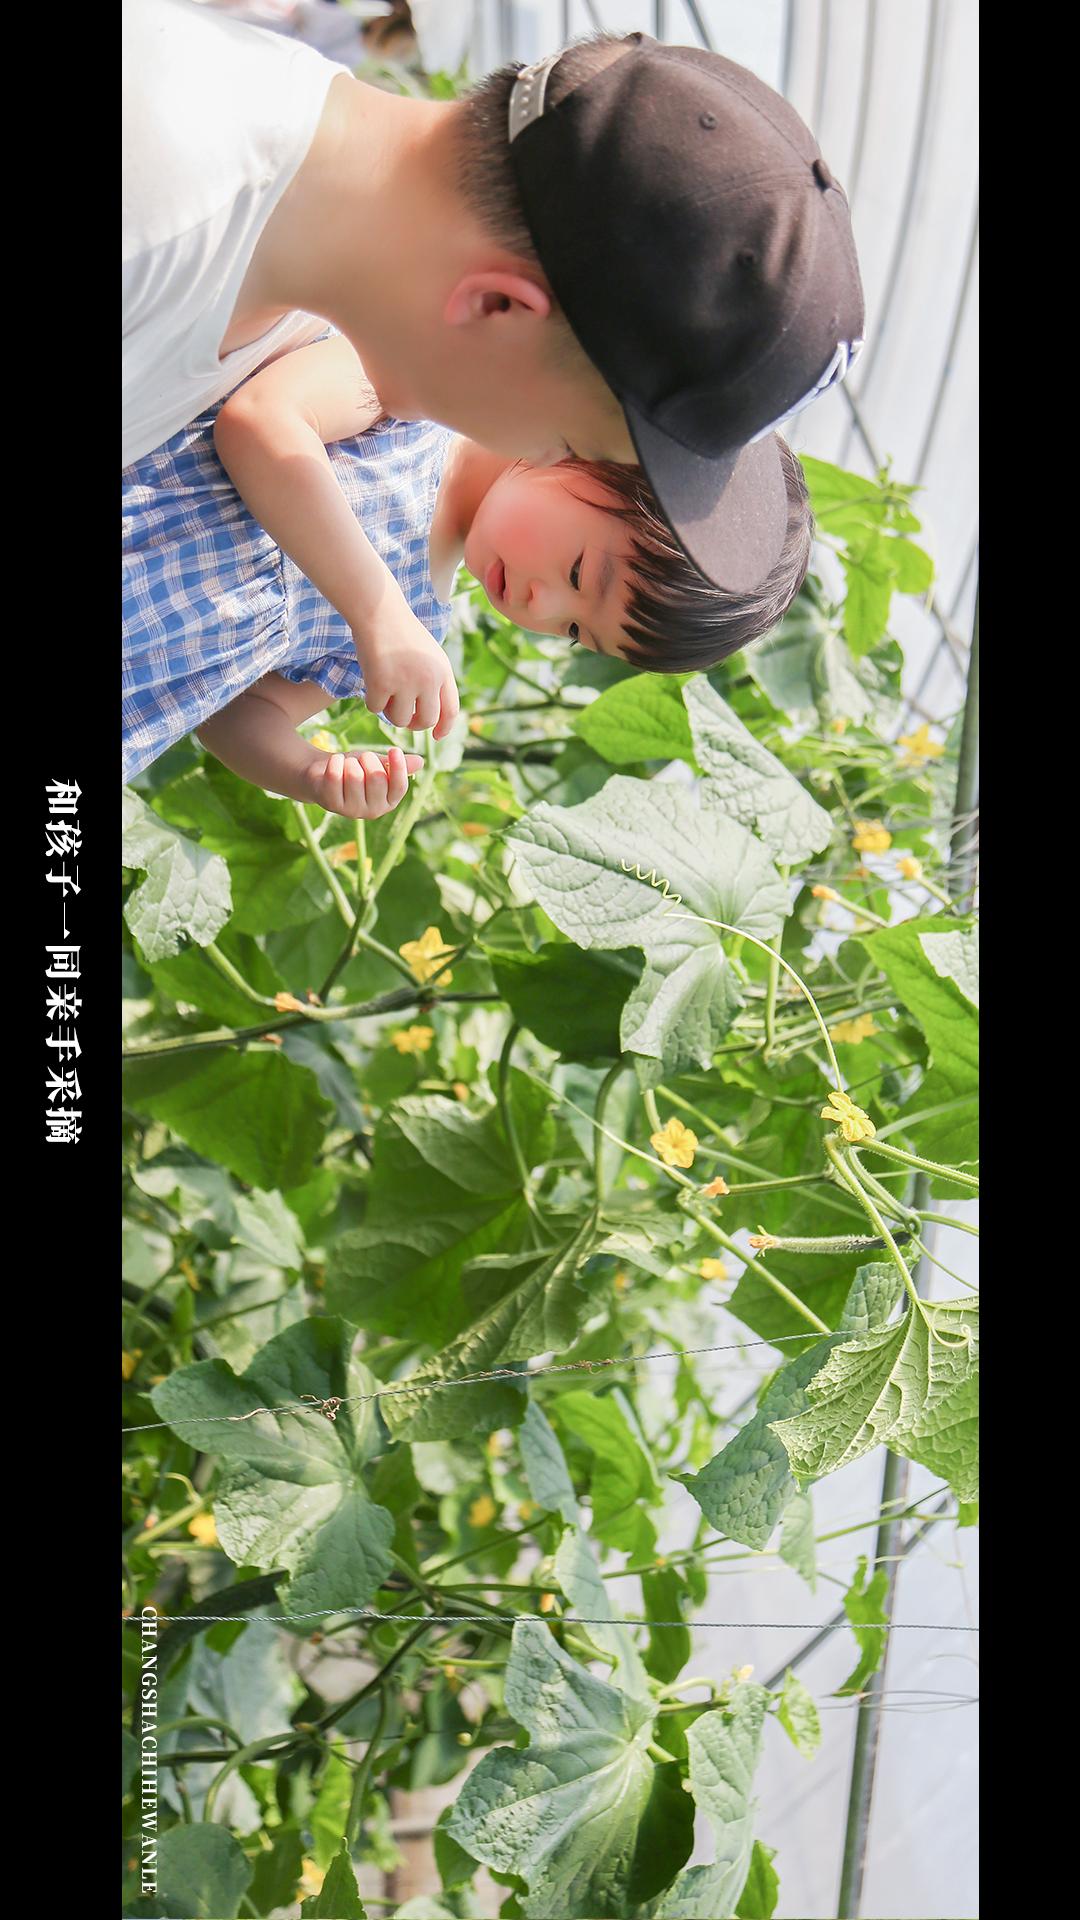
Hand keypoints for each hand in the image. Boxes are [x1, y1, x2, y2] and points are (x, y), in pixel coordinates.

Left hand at [306, 746, 423, 819]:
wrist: (324, 773)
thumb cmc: (356, 768)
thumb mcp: (378, 764)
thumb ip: (397, 764)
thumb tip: (420, 762)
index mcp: (389, 802)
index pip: (399, 787)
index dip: (398, 768)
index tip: (394, 749)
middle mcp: (373, 811)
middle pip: (377, 779)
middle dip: (369, 760)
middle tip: (363, 756)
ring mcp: (351, 810)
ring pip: (355, 776)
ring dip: (350, 761)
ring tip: (347, 763)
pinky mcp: (331, 804)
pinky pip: (335, 776)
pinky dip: (335, 762)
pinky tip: (334, 762)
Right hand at [353, 600, 459, 738]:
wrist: (379, 611)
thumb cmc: (401, 632)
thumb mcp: (429, 655)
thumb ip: (434, 681)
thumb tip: (433, 719)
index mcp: (443, 671)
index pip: (450, 710)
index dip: (445, 727)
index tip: (437, 736)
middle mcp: (428, 679)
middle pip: (426, 721)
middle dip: (414, 724)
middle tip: (405, 716)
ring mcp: (405, 683)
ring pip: (400, 720)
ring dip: (391, 713)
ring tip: (386, 695)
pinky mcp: (381, 684)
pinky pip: (376, 709)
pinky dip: (372, 701)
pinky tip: (371, 685)